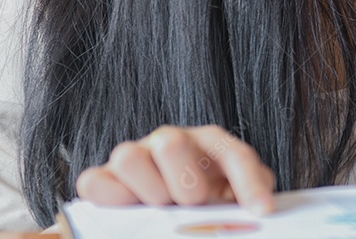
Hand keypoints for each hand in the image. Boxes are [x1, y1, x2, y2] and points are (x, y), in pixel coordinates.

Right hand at [76, 125, 274, 213]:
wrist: (174, 205)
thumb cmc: (206, 202)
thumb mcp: (230, 201)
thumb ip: (241, 205)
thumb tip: (259, 215)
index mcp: (212, 145)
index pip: (235, 156)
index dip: (249, 183)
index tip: (262, 210)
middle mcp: (172, 141)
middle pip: (171, 143)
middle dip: (184, 183)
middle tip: (193, 205)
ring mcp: (136, 155)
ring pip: (128, 157)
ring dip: (145, 190)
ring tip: (159, 209)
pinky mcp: (104, 177)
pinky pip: (93, 182)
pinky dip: (107, 199)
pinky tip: (125, 213)